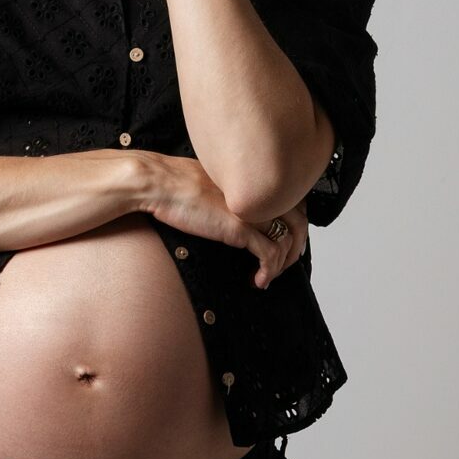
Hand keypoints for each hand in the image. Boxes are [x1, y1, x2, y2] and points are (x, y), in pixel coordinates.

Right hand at [142, 153, 306, 289]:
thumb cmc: (178, 182)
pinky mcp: (241, 228)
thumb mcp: (217, 182)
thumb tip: (239, 210)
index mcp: (256, 179)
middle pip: (299, 222)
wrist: (159, 183)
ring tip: (267, 275)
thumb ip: (235, 194)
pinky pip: (269, 255)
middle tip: (285, 263)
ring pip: (288, 241)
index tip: (288, 241)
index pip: (294, 202)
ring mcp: (253, 209)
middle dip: (295, 247)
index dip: (295, 225)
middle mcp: (261, 192)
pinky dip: (268, 272)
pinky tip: (258, 280)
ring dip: (282, 264)